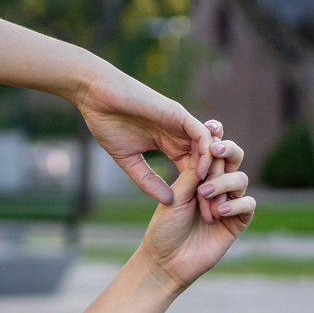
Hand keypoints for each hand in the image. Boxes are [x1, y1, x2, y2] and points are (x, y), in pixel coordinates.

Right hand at [74, 66, 214, 203]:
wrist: (98, 97)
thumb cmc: (108, 124)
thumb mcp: (129, 160)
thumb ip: (147, 180)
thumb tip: (167, 200)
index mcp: (169, 144)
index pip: (191, 170)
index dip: (197, 191)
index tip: (200, 215)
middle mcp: (180, 134)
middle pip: (205, 163)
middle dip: (212, 187)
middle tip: (215, 211)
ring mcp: (182, 124)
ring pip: (209, 150)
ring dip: (213, 173)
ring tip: (213, 195)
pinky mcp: (178, 114)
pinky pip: (200, 135)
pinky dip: (204, 153)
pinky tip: (201, 172)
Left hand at [137, 123, 254, 289]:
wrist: (165, 261)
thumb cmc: (164, 228)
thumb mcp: (175, 196)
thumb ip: (192, 174)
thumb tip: (207, 147)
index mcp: (199, 175)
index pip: (212, 150)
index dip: (215, 136)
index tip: (210, 126)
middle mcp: (217, 184)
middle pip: (234, 157)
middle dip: (227, 150)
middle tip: (214, 150)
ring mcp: (229, 201)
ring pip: (240, 178)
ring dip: (223, 183)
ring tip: (204, 194)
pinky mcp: (238, 221)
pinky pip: (247, 204)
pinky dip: (235, 204)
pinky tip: (219, 211)